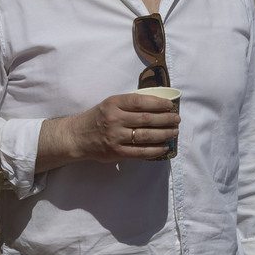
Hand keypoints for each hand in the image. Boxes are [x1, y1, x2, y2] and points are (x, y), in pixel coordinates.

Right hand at [38, 92, 179, 169]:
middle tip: (177, 119)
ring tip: (174, 132)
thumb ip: (128, 104)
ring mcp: (115, 137)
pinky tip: (164, 147)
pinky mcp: (116, 152)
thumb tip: (156, 104)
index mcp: (114, 104)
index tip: (170, 106)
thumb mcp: (109, 104)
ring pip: (146, 136)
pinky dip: (155, 150)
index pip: (140, 102)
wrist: (78, 136)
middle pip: (146, 119)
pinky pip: (140, 152)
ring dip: (164, 134)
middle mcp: (114, 119)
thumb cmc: (98, 118)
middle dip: (166, 119)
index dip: (158, 104)